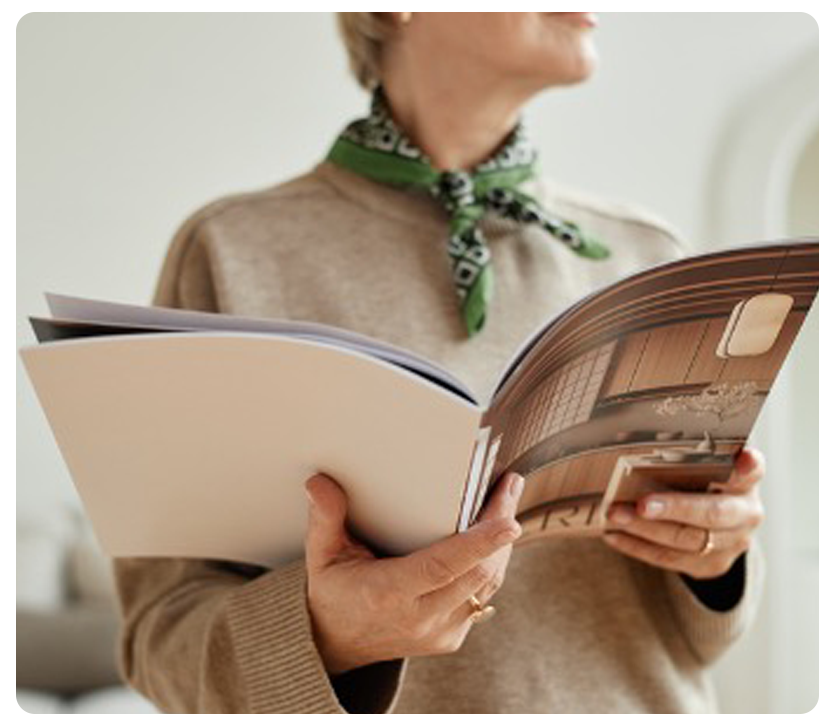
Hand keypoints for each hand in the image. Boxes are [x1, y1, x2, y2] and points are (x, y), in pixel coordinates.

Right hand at [304, 471, 523, 674]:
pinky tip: (493, 537)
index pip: (442, 568)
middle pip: (477, 572)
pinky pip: (482, 597)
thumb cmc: (333, 593)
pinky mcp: (451, 636)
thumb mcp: (321, 556)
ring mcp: (439, 632)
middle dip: (499, 529)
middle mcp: (418, 618)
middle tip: (508, 487)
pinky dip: (491, 565)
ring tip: (506, 502)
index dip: (478, 543)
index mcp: (387, 595)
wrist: (336, 646)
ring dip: (502, 545)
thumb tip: (320, 483)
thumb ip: (324, 519)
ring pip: (487, 585)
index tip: (508, 521)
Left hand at [603, 447, 765, 579]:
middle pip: (712, 513)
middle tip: (641, 504)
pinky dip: (638, 547)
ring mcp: (732, 544)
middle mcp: (746, 514)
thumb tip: (637, 438)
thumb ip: (690, 456)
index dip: (748, 466)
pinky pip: (671, 559)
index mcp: (747, 481)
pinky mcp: (712, 565)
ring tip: (615, 515)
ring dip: (646, 529)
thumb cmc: (702, 482)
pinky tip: (613, 534)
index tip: (744, 458)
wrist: (719, 524)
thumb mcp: (704, 466)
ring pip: (688, 540)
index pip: (752, 470)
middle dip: (674, 508)